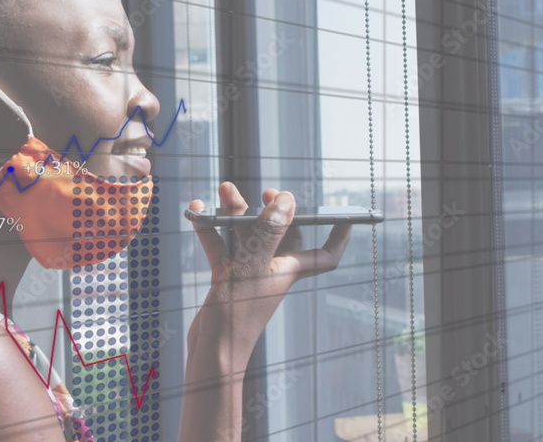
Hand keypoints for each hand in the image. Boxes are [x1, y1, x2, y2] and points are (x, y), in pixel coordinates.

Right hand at [186, 182, 350, 361]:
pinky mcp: (226, 278)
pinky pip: (222, 246)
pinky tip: (198, 212)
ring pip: (247, 236)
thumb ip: (269, 232)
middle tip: (264, 191)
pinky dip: (211, 230)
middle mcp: (272, 270)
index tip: (344, 214)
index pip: (326, 253)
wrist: (210, 354)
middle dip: (271, 209)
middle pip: (279, 234)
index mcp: (289, 270)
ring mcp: (248, 273)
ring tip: (224, 189)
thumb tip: (287, 200)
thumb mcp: (252, 267)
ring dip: (235, 213)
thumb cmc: (236, 317)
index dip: (338, 235)